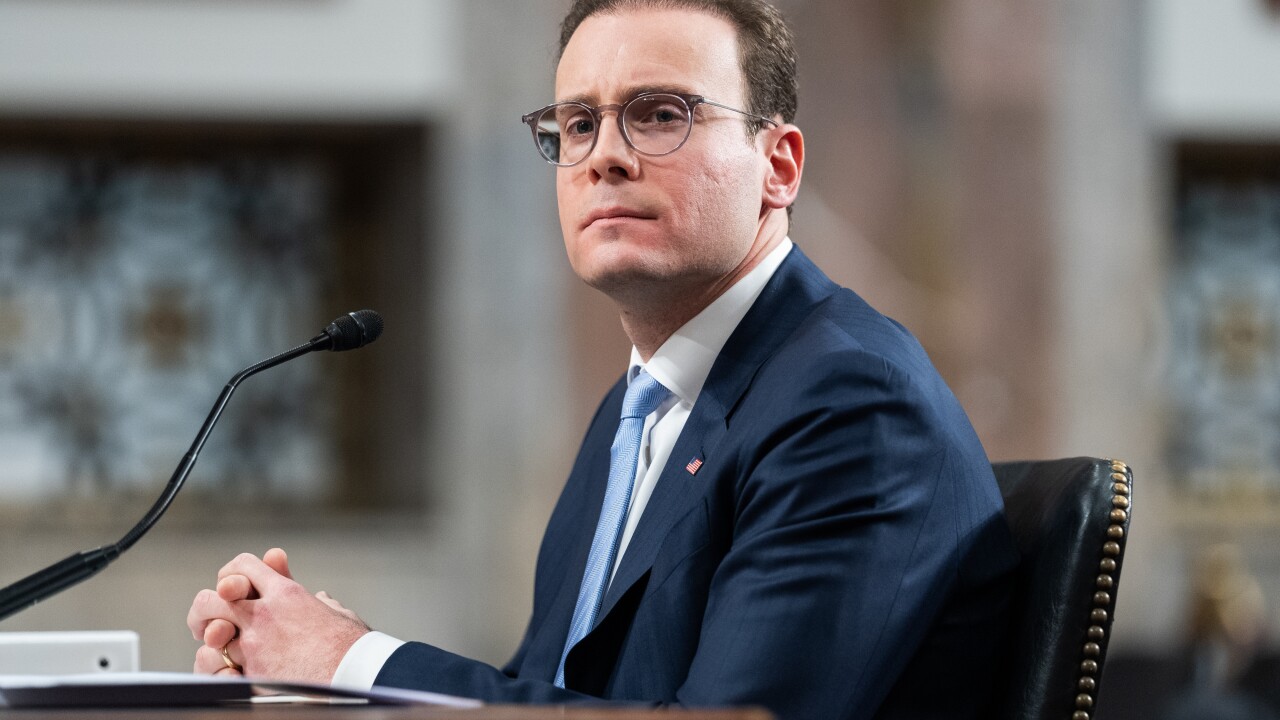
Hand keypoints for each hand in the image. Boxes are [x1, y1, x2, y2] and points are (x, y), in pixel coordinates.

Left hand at [188, 548, 369, 682]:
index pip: (244, 565)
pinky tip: (230, 670)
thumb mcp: (338, 612)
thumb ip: (320, 602)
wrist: (355, 674)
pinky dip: (221, 667)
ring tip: (217, 646)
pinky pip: (219, 665)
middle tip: (210, 621)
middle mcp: (265, 614)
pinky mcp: (252, 672)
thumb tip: (320, 600)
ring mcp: (255, 644)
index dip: (233, 573)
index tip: (233, 586)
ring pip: (210, 632)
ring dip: (211, 639)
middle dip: (207, 608)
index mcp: (287, 593)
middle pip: (213, 596)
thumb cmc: (352, 646)